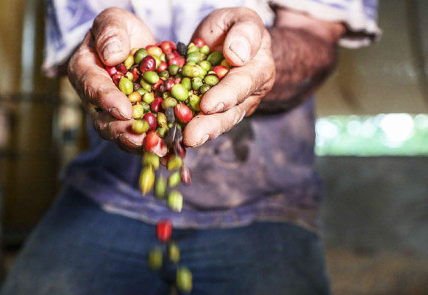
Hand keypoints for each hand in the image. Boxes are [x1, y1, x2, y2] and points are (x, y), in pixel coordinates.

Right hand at [67, 8, 156, 152]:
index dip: (108, 101)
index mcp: (85, 73)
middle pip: (105, 122)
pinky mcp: (136, 123)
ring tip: (160, 150)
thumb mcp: (114, 21)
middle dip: (124, 133)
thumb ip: (110, 32)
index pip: (93, 88)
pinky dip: (158, 145)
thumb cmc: (119, 31)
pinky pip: (144, 137)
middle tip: (142, 139)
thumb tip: (112, 54)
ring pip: (124, 135)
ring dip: (142, 145)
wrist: (134, 46)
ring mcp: (115, 116)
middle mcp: (96, 101)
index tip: (124, 110)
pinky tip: (174, 152)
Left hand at [183, 8, 275, 147]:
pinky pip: (197, 121)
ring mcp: (229, 107)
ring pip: (214, 123)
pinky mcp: (210, 113)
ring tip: (180, 141)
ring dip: (197, 134)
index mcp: (258, 71)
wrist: (226, 41)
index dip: (225, 96)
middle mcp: (246, 95)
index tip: (208, 105)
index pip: (242, 85)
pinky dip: (183, 128)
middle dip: (210, 126)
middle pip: (229, 113)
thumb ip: (245, 31)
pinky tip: (169, 136)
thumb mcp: (242, 19)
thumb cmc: (235, 28)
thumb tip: (237, 55)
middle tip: (192, 137)